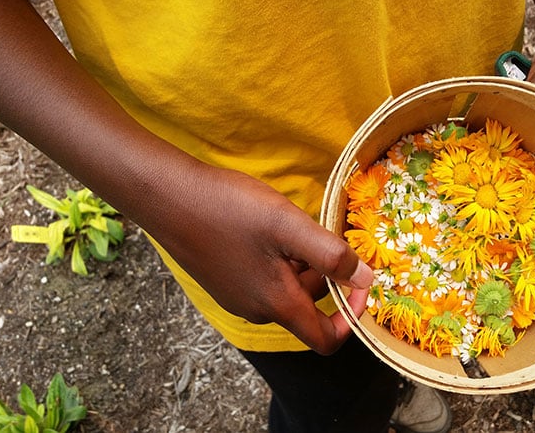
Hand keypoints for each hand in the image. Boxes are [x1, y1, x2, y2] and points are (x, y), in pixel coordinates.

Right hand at [149, 164, 372, 354]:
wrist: (166, 196)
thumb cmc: (228, 210)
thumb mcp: (289, 226)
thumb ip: (331, 255)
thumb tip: (368, 279)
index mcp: (277, 304)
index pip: (326, 339)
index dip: (352, 316)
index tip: (359, 280)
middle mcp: (257, 309)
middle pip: (307, 307)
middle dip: (322, 274)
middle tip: (314, 231)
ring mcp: (237, 296)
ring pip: (285, 288)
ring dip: (298, 262)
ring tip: (286, 224)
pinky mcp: (223, 280)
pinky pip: (263, 277)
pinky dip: (276, 257)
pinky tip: (264, 226)